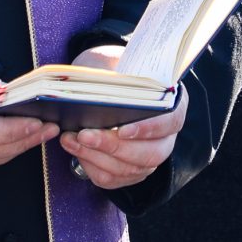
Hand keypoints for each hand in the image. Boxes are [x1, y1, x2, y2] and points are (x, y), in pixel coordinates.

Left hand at [59, 44, 187, 191]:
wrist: (103, 85)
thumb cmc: (111, 71)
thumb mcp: (113, 62)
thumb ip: (111, 73)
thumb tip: (98, 86)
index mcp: (172, 106)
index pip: (170, 122)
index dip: (149, 129)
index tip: (123, 129)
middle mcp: (165, 137)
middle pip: (150, 153)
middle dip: (113, 147)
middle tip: (85, 134)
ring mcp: (148, 158)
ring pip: (128, 169)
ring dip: (95, 156)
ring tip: (70, 139)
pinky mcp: (128, 172)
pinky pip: (110, 179)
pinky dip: (90, 165)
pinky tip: (74, 149)